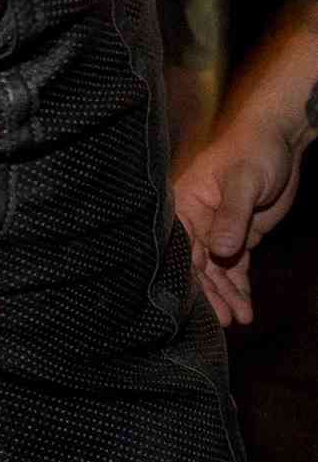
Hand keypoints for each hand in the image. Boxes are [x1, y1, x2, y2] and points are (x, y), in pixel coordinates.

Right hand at [173, 115, 302, 325]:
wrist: (280, 141)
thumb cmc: (254, 152)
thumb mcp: (244, 182)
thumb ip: (232, 216)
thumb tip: (220, 251)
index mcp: (185, 203)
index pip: (182, 246)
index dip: (189, 277)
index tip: (198, 305)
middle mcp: (196, 219)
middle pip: (197, 264)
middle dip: (211, 294)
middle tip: (226, 321)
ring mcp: (217, 229)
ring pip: (217, 270)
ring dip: (227, 295)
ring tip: (239, 320)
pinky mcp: (239, 235)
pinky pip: (236, 266)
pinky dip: (240, 287)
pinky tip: (245, 308)